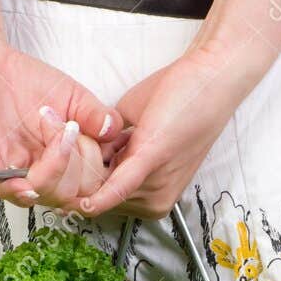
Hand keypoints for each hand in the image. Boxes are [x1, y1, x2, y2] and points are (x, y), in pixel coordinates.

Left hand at [0, 30, 122, 206]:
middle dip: (75, 161)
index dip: (93, 165)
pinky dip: (16, 189)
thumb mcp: (73, 96)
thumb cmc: (25, 79)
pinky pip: (0, 189)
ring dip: (55, 165)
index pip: (86, 186)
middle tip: (65, 125)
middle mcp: (35, 171)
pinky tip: (27, 180)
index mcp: (58, 162)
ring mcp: (10, 169)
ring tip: (49, 124)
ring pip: (41, 194)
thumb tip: (114, 133)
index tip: (85, 131)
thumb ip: (96, 116)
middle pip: (68, 195)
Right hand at [79, 43, 265, 218]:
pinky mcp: (150, 161)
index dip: (80, 180)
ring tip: (102, 132)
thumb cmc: (180, 101)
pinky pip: (116, 188)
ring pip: (97, 185)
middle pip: (95, 194)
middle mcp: (155, 200)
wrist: (211, 78)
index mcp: (153, 196)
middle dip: (81, 169)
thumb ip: (109, 151)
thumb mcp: (137, 134)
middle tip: (85, 139)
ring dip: (84, 161)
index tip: (68, 160)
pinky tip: (81, 202)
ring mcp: (155, 185)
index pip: (101, 199)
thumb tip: (79, 157)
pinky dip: (98, 195)